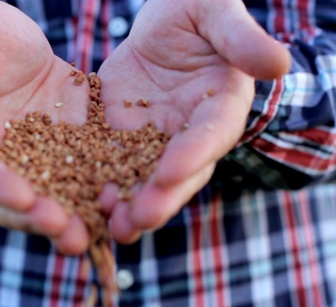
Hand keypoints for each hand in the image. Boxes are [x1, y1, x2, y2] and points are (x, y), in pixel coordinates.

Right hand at [0, 0, 90, 253]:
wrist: (21, 50)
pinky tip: (118, 210)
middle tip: (62, 228)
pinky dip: (93, 204)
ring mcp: (30, 168)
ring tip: (89, 236)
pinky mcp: (64, 164)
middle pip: (5, 202)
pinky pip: (77, 189)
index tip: (23, 197)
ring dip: (63, 224)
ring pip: (41, 206)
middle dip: (32, 218)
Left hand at [97, 0, 290, 241]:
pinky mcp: (120, 139)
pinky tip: (82, 204)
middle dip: (160, 198)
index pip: (210, 134)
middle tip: (139, 219)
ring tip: (113, 228)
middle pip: (179, 173)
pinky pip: (110, 166)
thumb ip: (240, 39)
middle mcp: (188, 134)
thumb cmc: (194, 11)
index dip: (194, 153)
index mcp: (219, 106)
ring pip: (144, 180)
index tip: (171, 170)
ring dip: (130, 207)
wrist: (158, 25)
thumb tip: (280, 64)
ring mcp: (152, 141)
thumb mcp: (215, 14)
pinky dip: (100, 186)